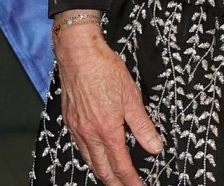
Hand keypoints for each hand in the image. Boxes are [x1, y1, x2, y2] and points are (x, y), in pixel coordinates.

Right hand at [53, 15, 161, 185]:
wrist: (78, 51)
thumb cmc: (104, 68)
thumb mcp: (131, 96)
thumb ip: (142, 126)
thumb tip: (154, 147)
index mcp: (106, 129)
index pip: (121, 166)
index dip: (131, 181)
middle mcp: (89, 133)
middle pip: (102, 169)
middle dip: (116, 183)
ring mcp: (76, 127)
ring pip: (89, 160)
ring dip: (102, 171)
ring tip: (113, 176)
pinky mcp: (69, 118)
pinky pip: (79, 146)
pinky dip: (89, 156)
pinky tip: (95, 152)